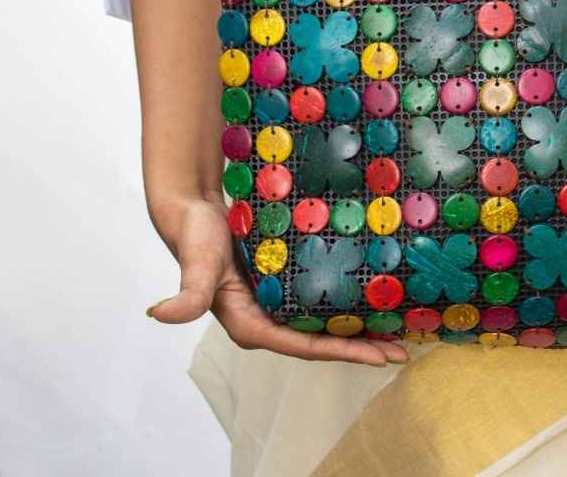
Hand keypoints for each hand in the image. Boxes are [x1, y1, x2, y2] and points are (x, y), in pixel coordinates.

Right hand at [146, 194, 408, 365]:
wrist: (194, 209)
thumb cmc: (195, 236)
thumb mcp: (196, 264)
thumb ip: (187, 293)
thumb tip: (161, 314)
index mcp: (251, 325)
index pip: (306, 346)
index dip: (345, 352)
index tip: (380, 356)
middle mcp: (269, 319)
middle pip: (323, 340)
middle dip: (362, 347)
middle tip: (405, 350)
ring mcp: (278, 302)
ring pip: (327, 321)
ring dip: (361, 328)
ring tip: (399, 330)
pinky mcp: (286, 283)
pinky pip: (323, 298)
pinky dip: (349, 300)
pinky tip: (375, 295)